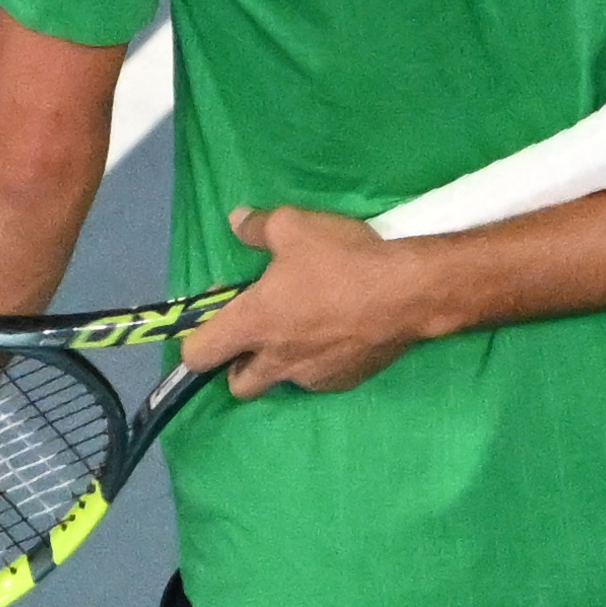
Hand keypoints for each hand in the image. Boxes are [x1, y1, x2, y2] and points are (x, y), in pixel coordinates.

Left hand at [183, 207, 453, 395]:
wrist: (408, 293)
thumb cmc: (341, 259)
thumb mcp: (294, 226)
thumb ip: (257, 227)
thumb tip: (236, 221)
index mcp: (252, 324)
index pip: (198, 356)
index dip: (197, 343)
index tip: (214, 323)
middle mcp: (275, 360)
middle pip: (237, 385)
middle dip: (239, 365)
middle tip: (258, 333)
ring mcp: (311, 377)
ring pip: (281, 380)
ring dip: (282, 362)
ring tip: (306, 328)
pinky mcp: (344, 381)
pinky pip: (319, 378)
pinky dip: (319, 362)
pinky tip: (339, 334)